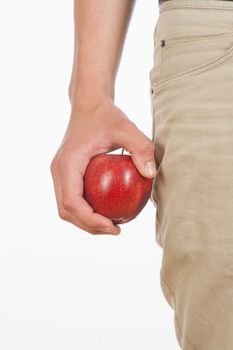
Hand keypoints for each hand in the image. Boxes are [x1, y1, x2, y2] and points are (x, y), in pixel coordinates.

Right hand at [50, 97, 156, 235]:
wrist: (89, 105)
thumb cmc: (106, 116)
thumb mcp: (126, 128)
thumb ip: (140, 148)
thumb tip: (150, 174)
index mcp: (67, 164)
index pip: (72, 202)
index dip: (90, 220)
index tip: (113, 226)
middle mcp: (59, 171)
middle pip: (67, 211)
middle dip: (89, 226)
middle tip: (117, 229)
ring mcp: (60, 174)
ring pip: (67, 208)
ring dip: (86, 221)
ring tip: (112, 224)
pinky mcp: (66, 174)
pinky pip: (73, 199)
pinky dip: (87, 211)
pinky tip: (107, 210)